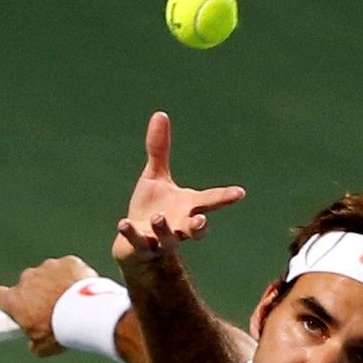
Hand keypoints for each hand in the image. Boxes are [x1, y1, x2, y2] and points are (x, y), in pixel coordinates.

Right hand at [0, 255, 99, 356]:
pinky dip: (73, 277)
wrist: (88, 313)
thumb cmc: (63, 331)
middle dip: (37, 296)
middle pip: (27, 285)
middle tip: (52, 311)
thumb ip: (34, 341)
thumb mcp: (43, 347)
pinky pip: (68, 269)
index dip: (6, 303)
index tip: (15, 310)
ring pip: (49, 276)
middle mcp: (27, 279)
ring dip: (56, 286)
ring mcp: (48, 268)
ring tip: (71, 303)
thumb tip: (35, 344)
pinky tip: (82, 291)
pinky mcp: (68, 262)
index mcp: (15, 300)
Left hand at [111, 112, 244, 268]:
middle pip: (195, 230)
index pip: (209, 201)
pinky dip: (131, 234)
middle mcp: (179, 226)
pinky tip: (123, 223)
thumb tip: (160, 114)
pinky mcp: (141, 247)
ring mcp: (161, 240)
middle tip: (201, 221)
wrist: (133, 243)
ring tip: (159, 217)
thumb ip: (159, 149)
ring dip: (164, 229)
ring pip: (168, 240)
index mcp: (187, 207)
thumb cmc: (151, 208)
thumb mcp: (155, 176)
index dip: (225, 197)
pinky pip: (138, 243)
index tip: (239, 193)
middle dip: (200, 227)